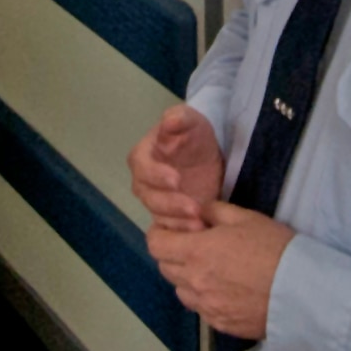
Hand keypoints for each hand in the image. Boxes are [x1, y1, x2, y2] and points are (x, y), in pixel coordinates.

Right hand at [129, 105, 224, 231]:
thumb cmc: (193, 136)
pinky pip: (167, 229)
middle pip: (149, 196)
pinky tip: (200, 230)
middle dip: (171, 204)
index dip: (157, 175)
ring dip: (178, 221)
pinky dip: (182, 231)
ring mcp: (154, 201)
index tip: (177, 180)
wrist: (207, 156)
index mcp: (142, 156)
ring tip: (200, 223)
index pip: (142, 167)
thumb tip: (168, 120)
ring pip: (158, 215)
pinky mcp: (167, 217)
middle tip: (194, 207)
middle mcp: (143, 181)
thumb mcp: (191, 121)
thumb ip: (180, 118)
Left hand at [146, 200, 294, 339]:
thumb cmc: (274, 247)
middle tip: (194, 246)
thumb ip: (214, 211)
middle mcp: (194, 282)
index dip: (159, 234)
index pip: (156, 245)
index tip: (171, 230)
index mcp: (196, 251)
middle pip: (165, 268)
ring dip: (187, 278)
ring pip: (181, 291)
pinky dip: (204, 297)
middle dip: (173, 254)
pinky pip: (200, 309)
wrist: (301, 291)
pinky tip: (225, 289)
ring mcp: (206, 306)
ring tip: (210, 269)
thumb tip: (198, 212)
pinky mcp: (219, 324)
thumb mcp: (245, 217)